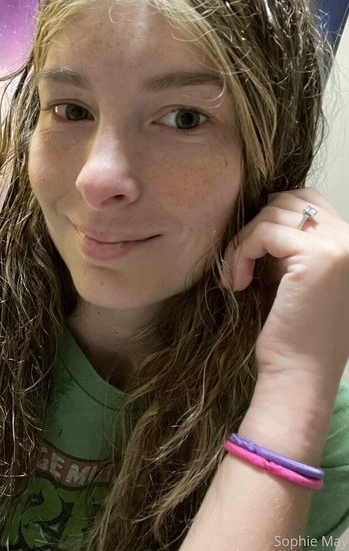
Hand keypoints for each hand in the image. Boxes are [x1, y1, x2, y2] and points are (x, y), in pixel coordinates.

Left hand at [226, 189, 348, 387]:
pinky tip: (237, 283)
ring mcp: (339, 245)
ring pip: (271, 213)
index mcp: (347, 243)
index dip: (270, 219)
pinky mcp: (318, 256)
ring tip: (236, 277)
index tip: (250, 252)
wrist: (299, 374)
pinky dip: (241, 252)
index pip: (305, 201)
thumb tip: (259, 211)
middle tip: (239, 263)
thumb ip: (287, 243)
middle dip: (254, 227)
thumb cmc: (290, 331)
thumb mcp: (291, 275)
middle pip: (288, 200)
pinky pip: (263, 231)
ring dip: (243, 243)